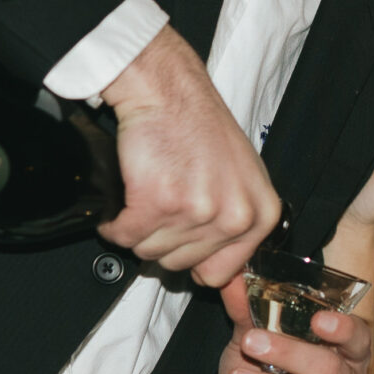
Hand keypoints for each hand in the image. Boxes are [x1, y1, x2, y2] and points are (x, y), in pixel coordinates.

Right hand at [99, 27, 280, 286]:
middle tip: (162, 204)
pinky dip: (114, 223)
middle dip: (162, 240)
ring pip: (149, 251)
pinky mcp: (156, 203)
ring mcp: (196, 211)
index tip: (181, 243)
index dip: (193, 260)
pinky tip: (123, 202)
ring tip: (146, 195)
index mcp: (260, 215)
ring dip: (138, 229)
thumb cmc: (200, 127)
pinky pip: (123, 235)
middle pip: (179, 265)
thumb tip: (227, 282)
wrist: (167, 91)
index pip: (219, 274)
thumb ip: (237, 228)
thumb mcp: (241, 178)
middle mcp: (233, 217)